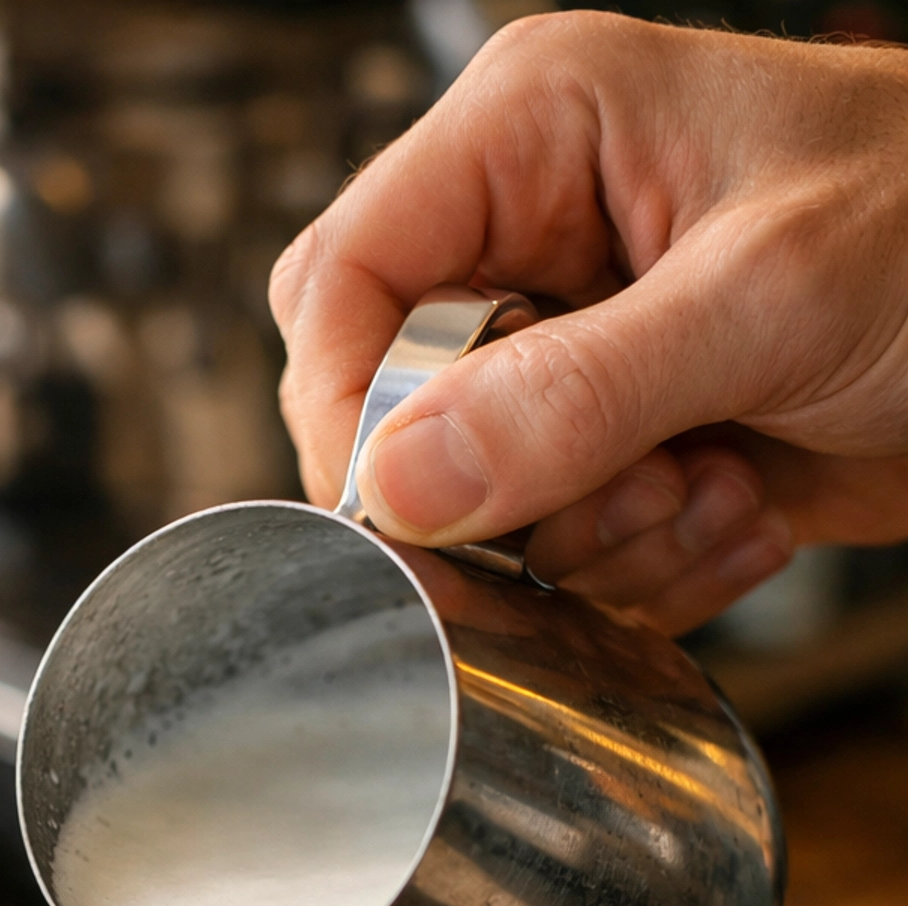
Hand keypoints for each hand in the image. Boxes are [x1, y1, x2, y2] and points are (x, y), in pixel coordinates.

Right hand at [271, 19, 907, 632]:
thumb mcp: (761, 299)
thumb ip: (575, 393)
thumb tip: (401, 480)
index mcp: (536, 134)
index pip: (346, 278)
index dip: (348, 407)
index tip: (402, 513)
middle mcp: (538, 241)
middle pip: (401, 410)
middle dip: (510, 488)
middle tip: (628, 483)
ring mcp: (584, 353)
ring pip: (488, 506)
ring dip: (605, 537)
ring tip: (715, 484)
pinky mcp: (628, 447)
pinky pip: (570, 552)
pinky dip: (653, 568)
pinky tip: (742, 511)